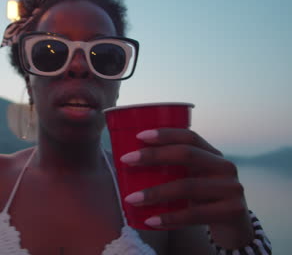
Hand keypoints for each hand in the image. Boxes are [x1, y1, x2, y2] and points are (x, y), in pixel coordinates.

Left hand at [120, 128, 250, 231]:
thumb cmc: (204, 199)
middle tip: (126, 161)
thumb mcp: (193, 179)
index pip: (189, 137)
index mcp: (213, 154)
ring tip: (131, 199)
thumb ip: (173, 169)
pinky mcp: (232, 211)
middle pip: (187, 155)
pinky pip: (194, 214)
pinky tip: (150, 220)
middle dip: (153, 155)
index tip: (139, 136)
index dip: (165, 134)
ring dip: (155, 193)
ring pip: (187, 186)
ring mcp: (231, 188)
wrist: (236, 228)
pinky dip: (169, 218)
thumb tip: (129, 161)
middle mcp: (224, 167)